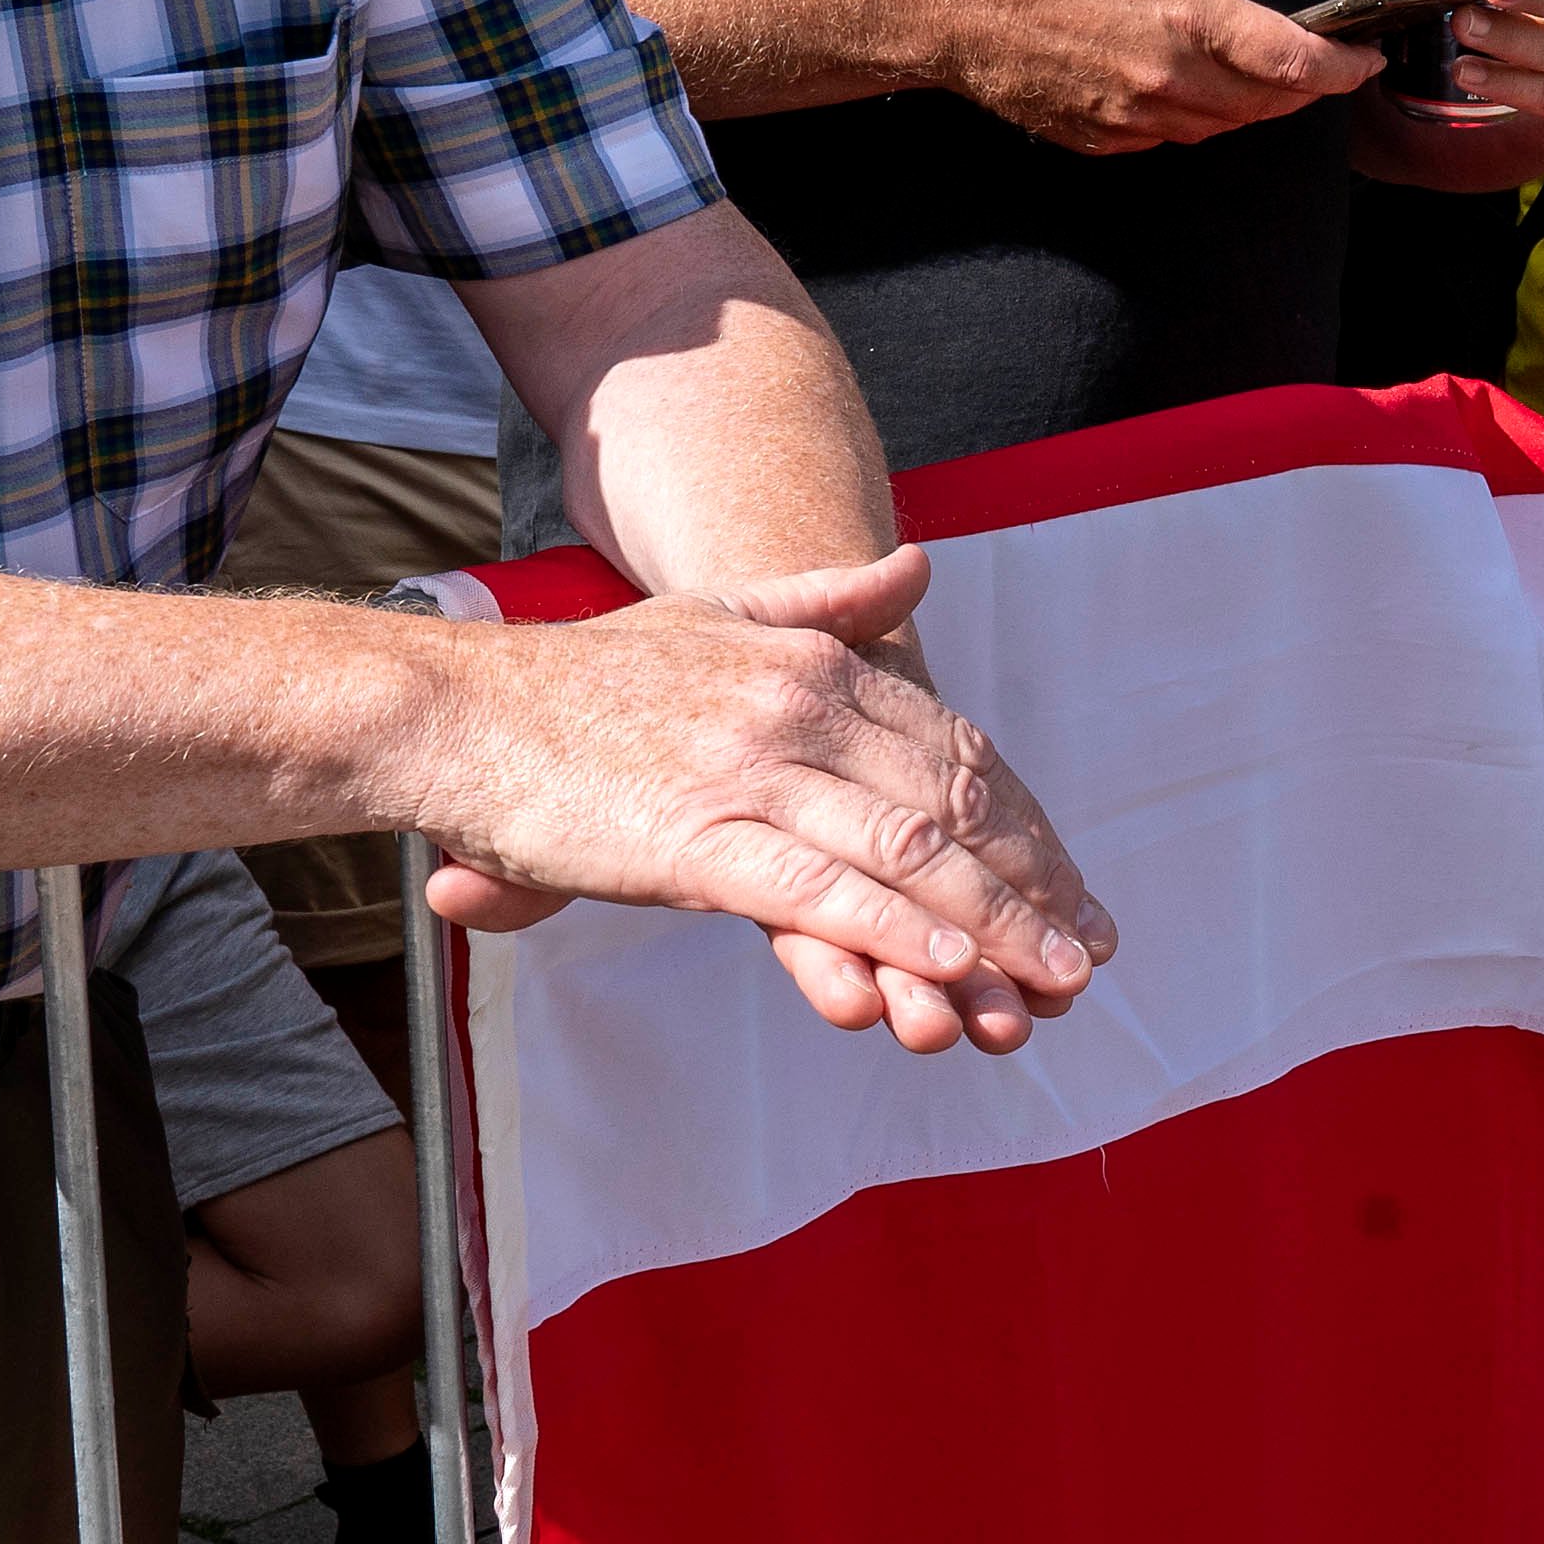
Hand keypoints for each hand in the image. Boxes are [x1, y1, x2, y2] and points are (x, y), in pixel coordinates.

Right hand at [410, 545, 1113, 1056]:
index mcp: (813, 663)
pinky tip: (951, 968)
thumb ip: (828, 599)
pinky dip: (895, 930)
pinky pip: (817, 889)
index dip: (1023, 824)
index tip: (1073, 884)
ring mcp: (749, 773)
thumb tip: (921, 565)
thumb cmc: (582, 679)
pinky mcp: (694, 838)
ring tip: (1051, 979)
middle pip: (949, 803)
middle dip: (1030, 883)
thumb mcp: (721, 614)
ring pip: (902, 850)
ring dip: (991, 922)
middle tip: (1088, 950)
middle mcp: (797, 710)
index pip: (953, 750)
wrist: (456, 707)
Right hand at [940, 0, 1373, 153]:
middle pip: (1270, 105)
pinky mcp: (1107, 140)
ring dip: (1254, 103)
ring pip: (1226, 127)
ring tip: (1255, 66)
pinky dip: (1201, 114)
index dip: (1344, 68)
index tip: (1366, 59)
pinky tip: (1188, 80)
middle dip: (1305, 86)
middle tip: (1318, 58)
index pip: (1296, 64)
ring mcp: (1137, 119)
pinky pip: (1177, 136)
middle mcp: (1170, 81)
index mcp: (1190, 19)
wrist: (959, 6)